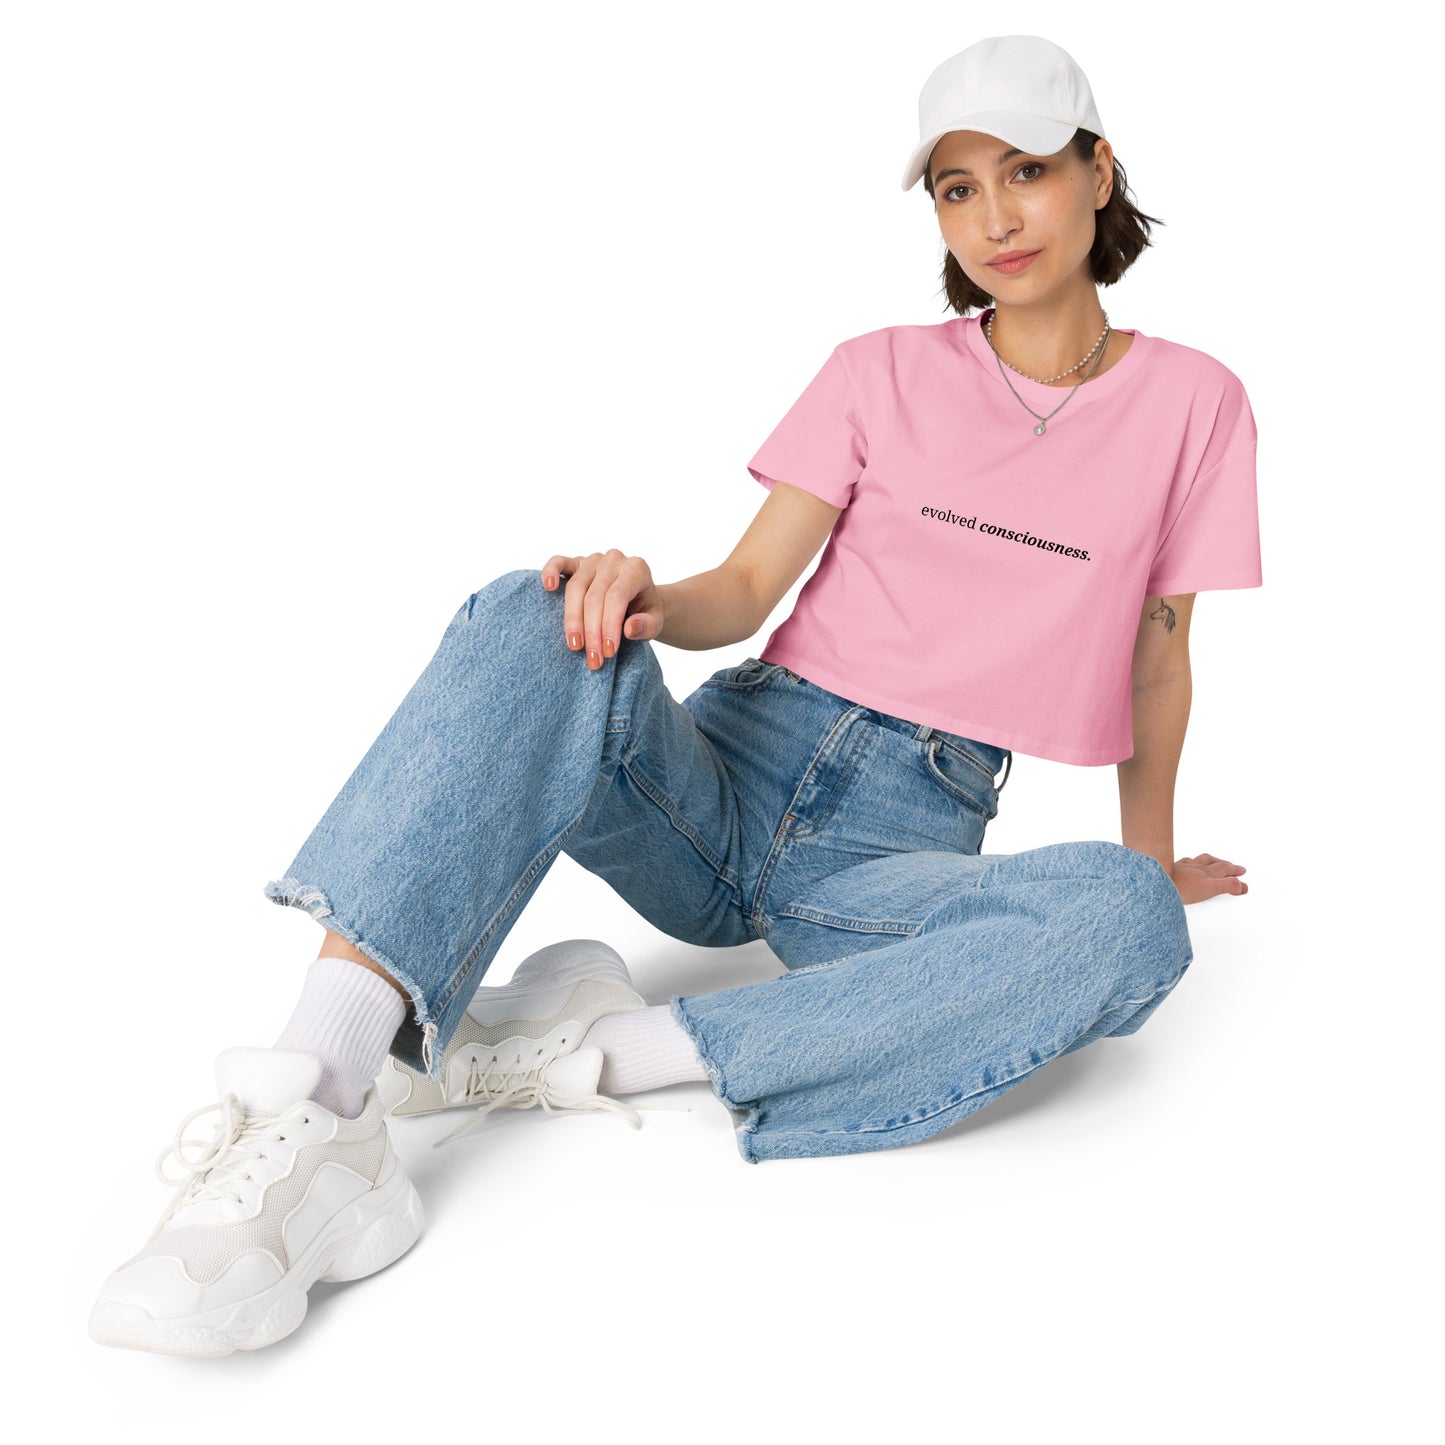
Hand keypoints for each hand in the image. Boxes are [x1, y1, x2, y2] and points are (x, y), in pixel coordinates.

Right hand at [540, 551, 665, 669]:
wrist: (639, 599)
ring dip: (573, 620)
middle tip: (593, 659)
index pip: (617, 597)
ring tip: (575, 646)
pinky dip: (550, 572)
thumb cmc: (645, 611)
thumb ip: (648, 626)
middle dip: (592, 631)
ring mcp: (593, 559)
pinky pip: (559, 562)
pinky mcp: (576, 562)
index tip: (608, 652)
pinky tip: (548, 588)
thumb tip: (629, 629)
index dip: (609, 625)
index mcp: (636, 569)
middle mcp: (614, 560)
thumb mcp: (655, 622)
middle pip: (594, 596)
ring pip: (575, 587)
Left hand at [1171, 852, 1248, 904]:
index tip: (1243, 879)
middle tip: (1236, 868)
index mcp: (1207, 873)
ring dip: (1211, 861)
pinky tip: (1188, 863)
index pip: (1226, 873)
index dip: (1236, 877)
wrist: (1157, 881)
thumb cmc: (1180, 886)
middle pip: (1216, 865)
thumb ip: (1227, 886)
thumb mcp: (1209, 888)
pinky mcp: (1171, 868)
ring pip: (1201, 861)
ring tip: (1216, 861)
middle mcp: (1196, 868)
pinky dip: (1191, 862)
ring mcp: (1184, 867)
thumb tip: (1241, 885)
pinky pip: (1184, 862)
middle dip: (1228, 867)